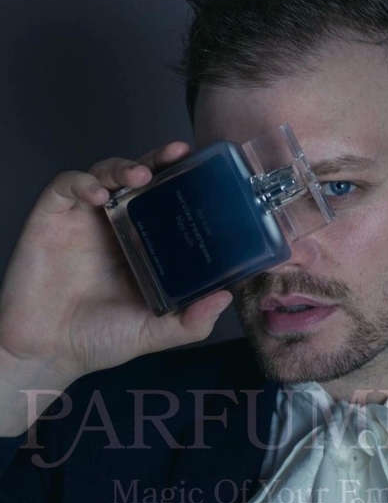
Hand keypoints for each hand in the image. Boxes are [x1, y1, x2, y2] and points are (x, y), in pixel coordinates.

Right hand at [0, 142, 232, 387]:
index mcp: (147, 245)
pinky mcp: (54, 217)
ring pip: (107, 174)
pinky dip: (83, 183)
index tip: (210, 174)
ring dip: (124, 166)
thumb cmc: (101, 338)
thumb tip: (226, 298)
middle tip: (180, 153)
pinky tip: (98, 194)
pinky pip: (67, 186)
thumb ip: (190, 322)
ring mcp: (87, 219)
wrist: (47, 349)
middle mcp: (120, 226)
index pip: (170, 204)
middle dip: (160, 161)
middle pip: (143, 179)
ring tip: (140, 175)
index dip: (187, 185)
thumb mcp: (154, 332)